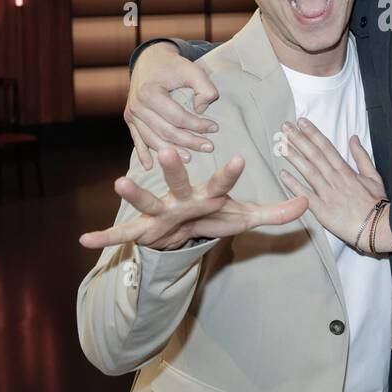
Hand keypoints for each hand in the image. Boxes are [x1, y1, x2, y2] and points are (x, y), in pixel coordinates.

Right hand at [79, 150, 307, 250]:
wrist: (182, 226)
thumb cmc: (214, 216)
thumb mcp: (245, 217)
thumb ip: (275, 213)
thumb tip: (306, 204)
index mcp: (208, 196)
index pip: (222, 183)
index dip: (229, 174)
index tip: (239, 158)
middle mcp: (182, 200)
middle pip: (179, 184)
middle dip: (173, 170)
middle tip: (167, 150)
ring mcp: (161, 213)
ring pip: (147, 202)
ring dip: (135, 192)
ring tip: (119, 181)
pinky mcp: (144, 230)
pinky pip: (122, 234)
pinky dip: (104, 238)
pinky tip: (84, 241)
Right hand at [125, 43, 219, 169]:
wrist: (149, 60)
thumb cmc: (173, 66)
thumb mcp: (192, 69)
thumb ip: (204, 87)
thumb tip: (201, 110)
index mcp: (150, 93)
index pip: (177, 117)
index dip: (198, 125)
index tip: (215, 128)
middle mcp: (137, 105)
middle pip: (165, 131)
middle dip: (189, 141)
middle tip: (209, 147)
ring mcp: (131, 114)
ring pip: (152, 139)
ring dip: (171, 151)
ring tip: (190, 158)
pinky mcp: (130, 119)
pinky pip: (137, 139)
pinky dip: (143, 154)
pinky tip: (150, 167)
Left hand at [277, 118, 391, 254]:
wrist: (377, 227)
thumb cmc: (376, 204)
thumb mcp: (373, 176)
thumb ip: (361, 156)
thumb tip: (353, 138)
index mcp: (346, 171)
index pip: (326, 147)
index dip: (313, 133)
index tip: (302, 122)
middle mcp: (335, 179)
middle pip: (314, 155)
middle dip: (299, 139)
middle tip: (285, 127)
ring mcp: (327, 194)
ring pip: (308, 171)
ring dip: (294, 157)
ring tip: (281, 145)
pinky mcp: (322, 211)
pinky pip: (305, 195)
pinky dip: (294, 185)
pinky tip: (283, 174)